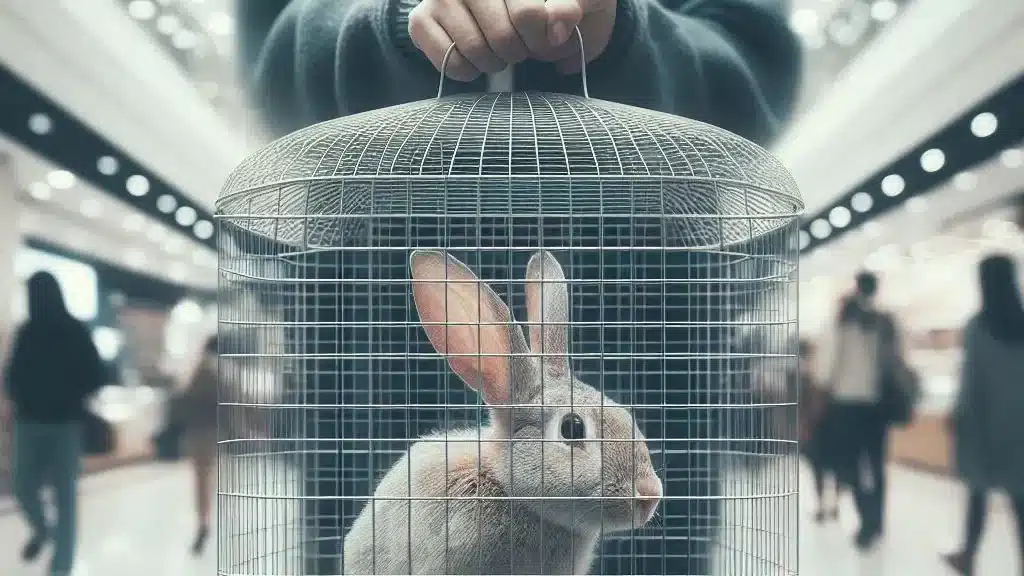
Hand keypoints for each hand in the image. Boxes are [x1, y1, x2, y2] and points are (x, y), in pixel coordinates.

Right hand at [409, 0, 616, 82]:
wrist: (525, 15)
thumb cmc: (556, 7)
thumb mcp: (585, 2)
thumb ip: (579, 5)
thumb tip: (560, 20)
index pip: (528, 15)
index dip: (543, 38)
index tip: (550, 39)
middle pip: (502, 36)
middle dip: (520, 52)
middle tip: (522, 46)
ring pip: (475, 50)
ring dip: (495, 63)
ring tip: (500, 51)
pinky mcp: (421, 18)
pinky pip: (450, 62)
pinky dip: (468, 71)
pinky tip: (476, 58)